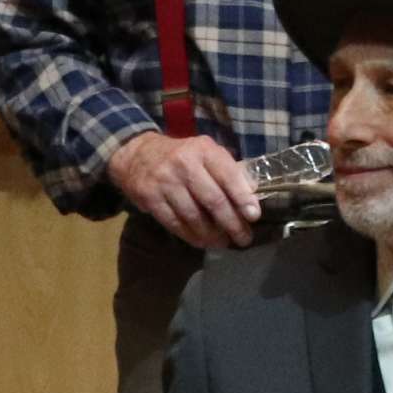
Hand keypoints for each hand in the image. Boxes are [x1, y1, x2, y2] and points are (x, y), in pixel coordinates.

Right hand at [111, 130, 259, 252]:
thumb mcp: (206, 153)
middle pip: (213, 200)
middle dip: (231, 223)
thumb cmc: (182, 156)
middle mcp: (185, 164)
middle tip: (243, 238)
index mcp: (204, 150)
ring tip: (223, 243)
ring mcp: (165, 181)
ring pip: (194, 216)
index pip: (228, 175)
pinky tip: (202, 242)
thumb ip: (228, 170)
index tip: (254, 216)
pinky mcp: (150, 198)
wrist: (138, 155)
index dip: (242, 197)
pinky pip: (174, 223)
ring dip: (211, 234)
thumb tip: (253, 193)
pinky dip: (190, 236)